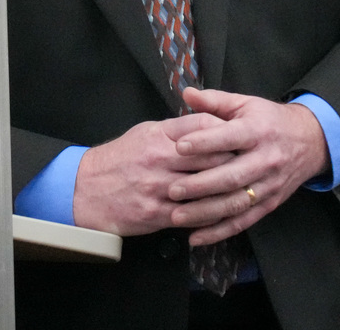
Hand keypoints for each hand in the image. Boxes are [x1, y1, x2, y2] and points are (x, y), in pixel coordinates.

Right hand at [71, 112, 231, 235]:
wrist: (87, 190)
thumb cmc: (120, 158)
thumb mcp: (145, 132)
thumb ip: (175, 129)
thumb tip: (205, 124)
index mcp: (159, 135)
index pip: (202, 126)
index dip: (224, 129)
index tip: (239, 133)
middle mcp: (161, 159)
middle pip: (210, 156)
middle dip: (234, 158)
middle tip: (252, 159)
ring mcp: (159, 188)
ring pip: (205, 188)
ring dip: (227, 188)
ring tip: (245, 186)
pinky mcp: (156, 214)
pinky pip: (192, 215)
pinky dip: (210, 213)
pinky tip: (223, 210)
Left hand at [166, 87, 328, 245]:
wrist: (309, 141)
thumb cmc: (269, 120)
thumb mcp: (246, 103)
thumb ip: (215, 101)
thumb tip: (186, 93)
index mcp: (258, 130)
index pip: (230, 137)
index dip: (205, 142)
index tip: (178, 146)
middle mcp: (265, 159)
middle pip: (232, 176)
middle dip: (201, 185)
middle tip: (172, 189)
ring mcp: (269, 185)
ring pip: (236, 203)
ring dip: (206, 213)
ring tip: (177, 216)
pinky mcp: (270, 204)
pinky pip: (244, 221)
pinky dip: (220, 232)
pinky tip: (196, 238)